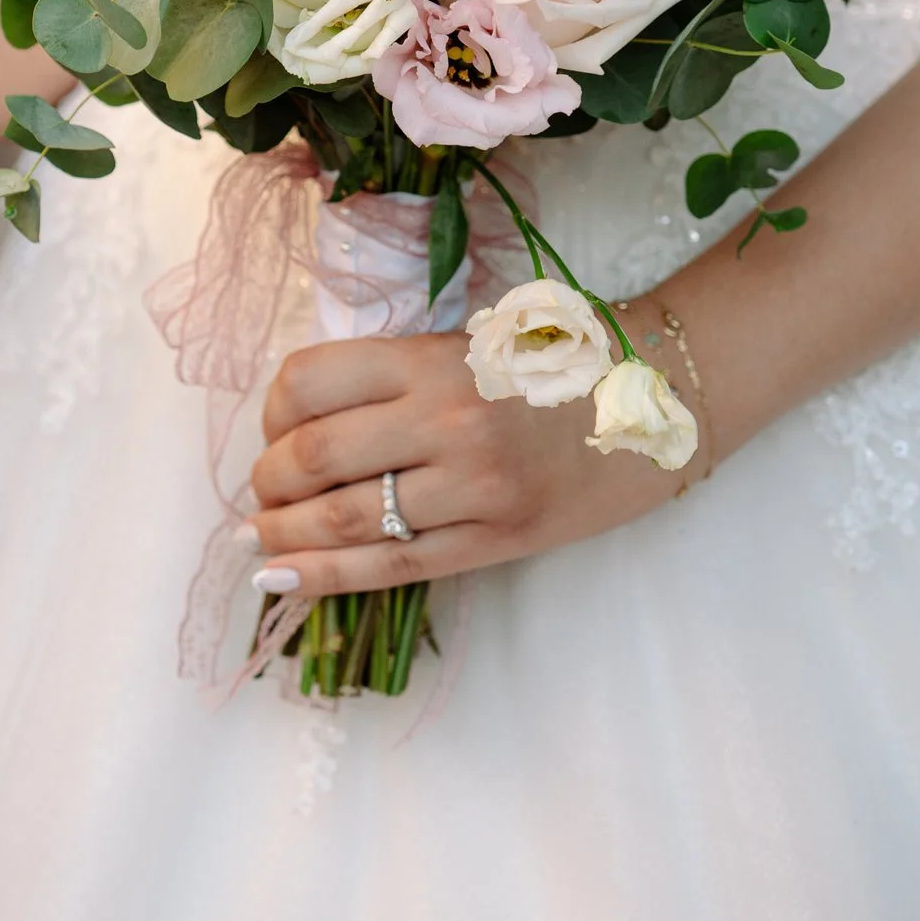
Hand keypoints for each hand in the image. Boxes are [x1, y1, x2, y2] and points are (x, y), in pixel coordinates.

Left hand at [244, 331, 682, 595]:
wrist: (659, 396)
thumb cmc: (554, 361)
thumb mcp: (465, 343)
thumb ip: (392, 375)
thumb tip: (297, 423)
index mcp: (429, 357)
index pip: (308, 383)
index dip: (270, 413)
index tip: (273, 430)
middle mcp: (444, 417)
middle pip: (313, 457)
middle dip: (270, 482)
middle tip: (266, 492)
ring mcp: (472, 484)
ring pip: (343, 519)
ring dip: (284, 534)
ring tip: (260, 539)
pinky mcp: (498, 538)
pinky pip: (392, 565)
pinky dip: (324, 576)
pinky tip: (281, 578)